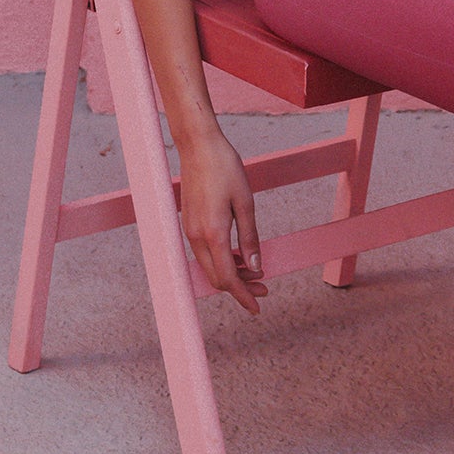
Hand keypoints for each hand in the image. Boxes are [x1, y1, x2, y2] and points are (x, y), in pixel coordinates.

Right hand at [177, 132, 266, 312]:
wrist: (198, 146)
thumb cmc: (225, 168)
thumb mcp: (246, 202)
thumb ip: (250, 238)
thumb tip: (256, 267)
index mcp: (213, 233)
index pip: (227, 278)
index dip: (243, 296)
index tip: (258, 307)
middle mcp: (196, 237)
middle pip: (216, 278)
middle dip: (240, 289)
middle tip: (264, 289)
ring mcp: (189, 231)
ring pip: (210, 267)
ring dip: (232, 275)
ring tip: (256, 274)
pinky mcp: (189, 224)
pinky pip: (205, 254)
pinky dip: (223, 261)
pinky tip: (239, 257)